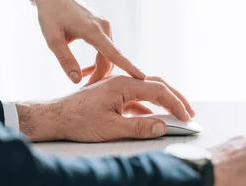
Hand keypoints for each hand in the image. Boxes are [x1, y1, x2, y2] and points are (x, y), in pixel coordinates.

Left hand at [15, 76, 193, 141]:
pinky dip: (149, 108)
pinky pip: (136, 99)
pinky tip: (154, 119)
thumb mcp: (110, 128)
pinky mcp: (112, 96)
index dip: (175, 103)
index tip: (187, 117)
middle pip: (156, 85)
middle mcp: (122, 82)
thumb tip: (163, 126)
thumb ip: (138, 127)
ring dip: (163, 102)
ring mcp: (117, 88)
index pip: (158, 89)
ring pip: (147, 91)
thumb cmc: (78, 120)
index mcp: (123, 85)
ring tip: (178, 114)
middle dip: (175, 98)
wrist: (55, 117)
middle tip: (190, 112)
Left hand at [35, 0, 144, 83]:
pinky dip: (99, 61)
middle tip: (87, 89)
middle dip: (101, 76)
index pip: (114, 53)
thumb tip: (76, 80)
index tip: (142, 78)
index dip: (128, 67)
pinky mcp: (103, 27)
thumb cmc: (51, 16)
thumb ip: (65, 60)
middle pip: (110, 59)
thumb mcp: (53, 39)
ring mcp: (105, 26)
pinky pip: (106, 49)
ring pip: (109, 55)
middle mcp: (104, 27)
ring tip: (84, 80)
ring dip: (99, 69)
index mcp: (93, 30)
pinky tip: (85, 69)